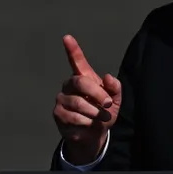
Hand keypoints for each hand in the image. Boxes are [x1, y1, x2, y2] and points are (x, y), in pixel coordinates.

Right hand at [53, 34, 121, 164]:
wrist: (94, 136)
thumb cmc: (103, 114)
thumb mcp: (115, 102)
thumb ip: (115, 88)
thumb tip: (108, 77)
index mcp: (84, 78)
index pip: (76, 61)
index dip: (72, 49)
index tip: (67, 37)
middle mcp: (70, 85)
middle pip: (80, 82)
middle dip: (97, 94)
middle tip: (107, 104)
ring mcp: (62, 99)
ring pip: (77, 102)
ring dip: (94, 112)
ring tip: (100, 117)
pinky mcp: (58, 113)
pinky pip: (72, 116)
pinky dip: (86, 122)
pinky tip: (88, 124)